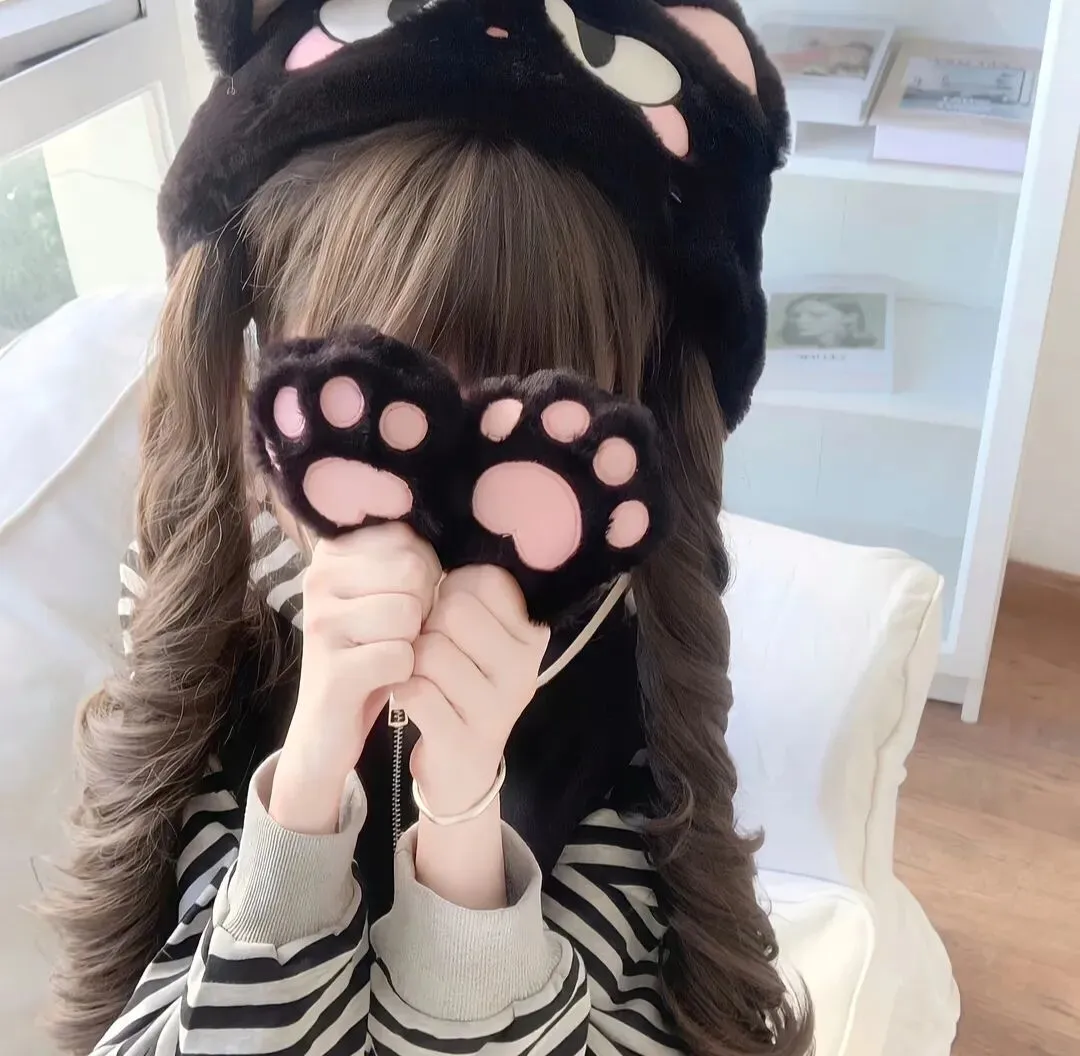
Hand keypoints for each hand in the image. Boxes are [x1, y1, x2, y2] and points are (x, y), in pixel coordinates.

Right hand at [270, 523, 440, 833]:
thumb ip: (406, 554)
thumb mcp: (383, 592)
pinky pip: (400, 656)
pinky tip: (384, 677)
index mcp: (334, 551)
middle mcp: (319, 578)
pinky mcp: (332, 669)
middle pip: (412, 570)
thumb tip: (456, 526)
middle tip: (399, 631)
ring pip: (408, 612)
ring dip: (414, 640)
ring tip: (390, 652)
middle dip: (422, 605)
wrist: (330, 723)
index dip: (425, 570)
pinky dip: (405, 671)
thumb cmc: (370, 648)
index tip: (404, 596)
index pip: (407, 537)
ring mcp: (321, 623)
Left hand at [395, 566, 550, 815]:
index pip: (484, 579)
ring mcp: (498, 707)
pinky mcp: (464, 739)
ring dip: (412, 660)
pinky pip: (414, 690)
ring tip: (420, 673)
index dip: (451, 588)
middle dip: (427, 625)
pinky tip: (412, 698)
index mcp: (531, 633)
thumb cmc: (464, 683)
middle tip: (429, 646)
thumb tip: (438, 534)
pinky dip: (402, 690)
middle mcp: (524, 667)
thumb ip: (471, 591)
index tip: (450, 612)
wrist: (462, 768)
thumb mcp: (481, 635)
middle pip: (453, 610)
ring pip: (430, 651)